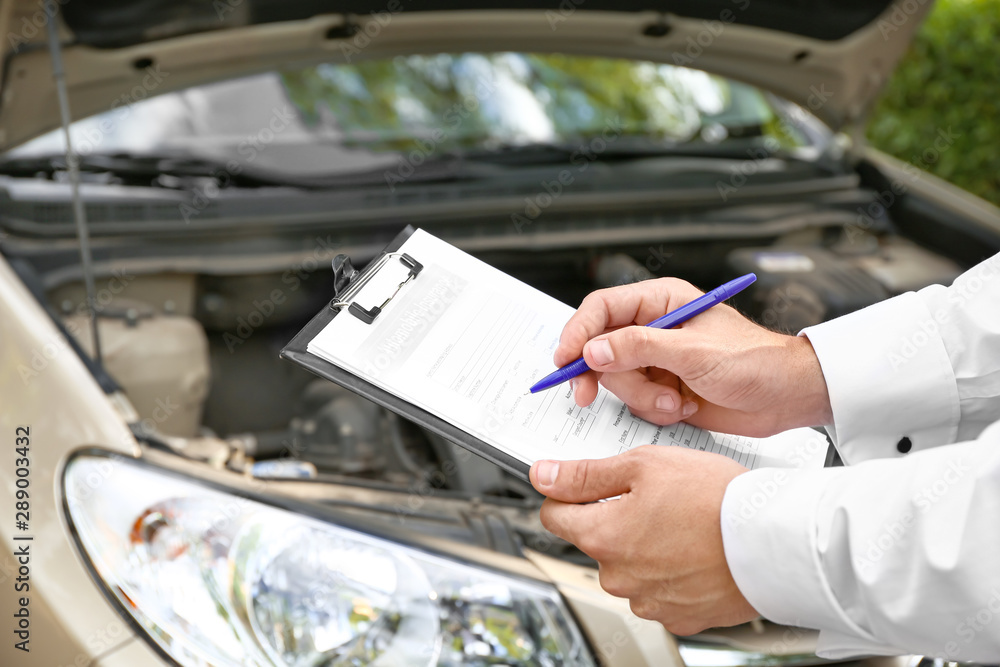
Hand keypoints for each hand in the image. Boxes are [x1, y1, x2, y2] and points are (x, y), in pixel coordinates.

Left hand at [530, 446, 758, 634]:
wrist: (775, 542)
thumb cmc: (717, 500)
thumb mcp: (644, 465)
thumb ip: (585, 474)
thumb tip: (543, 476)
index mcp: (603, 537)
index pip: (553, 515)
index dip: (568, 493)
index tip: (586, 485)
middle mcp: (619, 577)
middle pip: (596, 541)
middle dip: (615, 518)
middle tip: (657, 497)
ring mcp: (648, 601)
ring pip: (629, 566)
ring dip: (645, 546)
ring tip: (684, 523)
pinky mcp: (679, 616)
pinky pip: (660, 590)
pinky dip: (671, 571)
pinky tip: (695, 550)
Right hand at [557, 278, 831, 436]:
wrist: (787, 398)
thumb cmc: (755, 361)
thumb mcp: (693, 351)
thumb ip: (639, 347)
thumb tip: (594, 349)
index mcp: (661, 302)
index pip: (602, 308)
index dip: (578, 332)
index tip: (565, 359)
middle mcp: (654, 328)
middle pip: (601, 349)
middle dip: (606, 376)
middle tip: (587, 395)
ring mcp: (657, 361)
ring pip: (617, 380)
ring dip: (642, 397)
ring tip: (675, 401)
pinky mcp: (663, 388)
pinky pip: (636, 401)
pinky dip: (656, 410)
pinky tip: (684, 407)